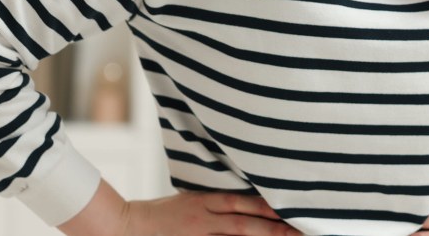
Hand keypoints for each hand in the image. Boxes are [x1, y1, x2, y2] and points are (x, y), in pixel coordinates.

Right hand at [124, 192, 302, 235]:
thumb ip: (217, 200)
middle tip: (299, 232)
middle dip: (273, 229)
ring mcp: (198, 235)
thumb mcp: (191, 197)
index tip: (290, 209)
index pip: (242, 202)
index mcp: (205, 201)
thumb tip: (247, 200)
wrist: (128, 225)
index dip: (267, 206)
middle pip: (244, 224)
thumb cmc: (163, 212)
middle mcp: (204, 219)